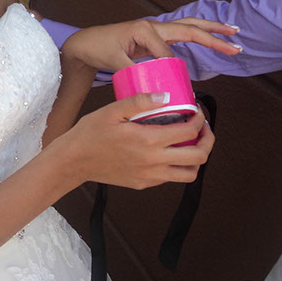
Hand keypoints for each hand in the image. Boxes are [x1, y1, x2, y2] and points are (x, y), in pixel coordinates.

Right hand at [55, 93, 214, 189]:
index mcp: (148, 140)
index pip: (189, 131)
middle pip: (198, 157)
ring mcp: (150, 176)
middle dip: (207, 140)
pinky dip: (177, 166)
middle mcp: (154, 161)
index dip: (200, 120)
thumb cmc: (90, 133)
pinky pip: (170, 178)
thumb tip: (166, 96)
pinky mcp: (143, 184)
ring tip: (191, 144)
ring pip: (189, 174)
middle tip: (203, 129)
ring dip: (196, 159)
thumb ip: (140, 101)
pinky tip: (168, 152)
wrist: (73, 161)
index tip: (197, 111)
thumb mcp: (112, 110)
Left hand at [60, 17, 240, 73]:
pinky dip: (199, 34)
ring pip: (189, 26)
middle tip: (235, 43)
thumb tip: (153, 84)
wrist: (87, 42)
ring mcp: (156, 29)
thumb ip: (133, 71)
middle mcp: (154, 25)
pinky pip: (182, 33)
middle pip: (190, 28)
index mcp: (144, 30)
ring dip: (211, 30)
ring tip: (233, 34)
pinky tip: (213, 38)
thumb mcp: (113, 61)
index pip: (167, 52)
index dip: (171, 68)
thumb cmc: (98, 49)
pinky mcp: (156, 35)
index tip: (173, 83)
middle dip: (213, 36)